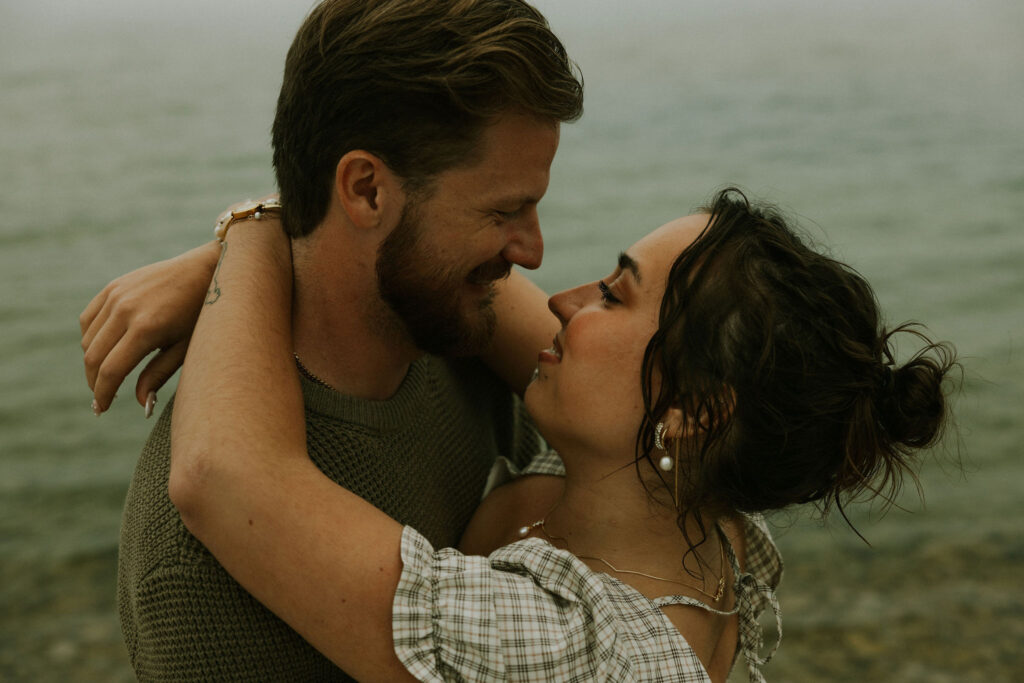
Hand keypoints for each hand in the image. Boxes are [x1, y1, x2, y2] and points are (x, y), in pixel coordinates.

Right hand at [80, 241, 221, 414]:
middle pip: (94, 357)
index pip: (111, 370)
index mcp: (146, 328)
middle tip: (102, 399)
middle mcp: (125, 310)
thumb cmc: (203, 313)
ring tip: (106, 377)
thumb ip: (159, 374)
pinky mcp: (114, 286)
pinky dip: (90, 338)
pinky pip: (89, 318)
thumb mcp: (186, 347)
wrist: (206, 270)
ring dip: (92, 362)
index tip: (102, 410)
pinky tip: (104, 350)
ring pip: (88, 339)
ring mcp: (117, 295)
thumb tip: (141, 403)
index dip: (103, 394)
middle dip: (95, 383)